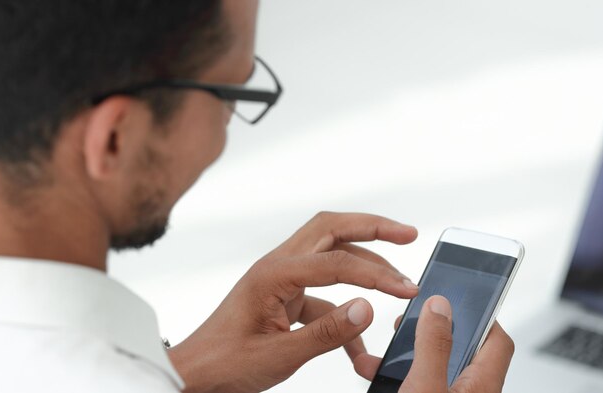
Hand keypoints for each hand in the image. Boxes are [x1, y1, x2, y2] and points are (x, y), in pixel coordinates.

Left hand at [167, 212, 418, 392]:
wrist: (195, 375)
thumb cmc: (224, 364)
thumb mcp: (279, 355)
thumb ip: (327, 333)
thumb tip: (368, 308)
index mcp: (273, 274)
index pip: (335, 262)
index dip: (376, 274)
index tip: (406, 288)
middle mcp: (277, 266)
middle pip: (331, 228)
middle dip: (372, 227)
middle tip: (407, 234)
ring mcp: (281, 279)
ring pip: (330, 253)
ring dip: (364, 262)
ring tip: (397, 279)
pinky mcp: (284, 296)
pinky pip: (323, 293)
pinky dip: (345, 309)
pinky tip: (359, 340)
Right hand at [355, 296, 514, 392]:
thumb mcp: (425, 387)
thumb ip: (433, 345)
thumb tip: (441, 305)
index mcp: (479, 385)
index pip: (496, 339)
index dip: (482, 314)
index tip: (458, 296)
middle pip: (460, 350)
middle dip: (429, 332)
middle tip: (408, 322)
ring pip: (432, 369)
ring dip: (404, 355)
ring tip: (379, 350)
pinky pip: (416, 386)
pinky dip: (396, 376)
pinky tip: (372, 372)